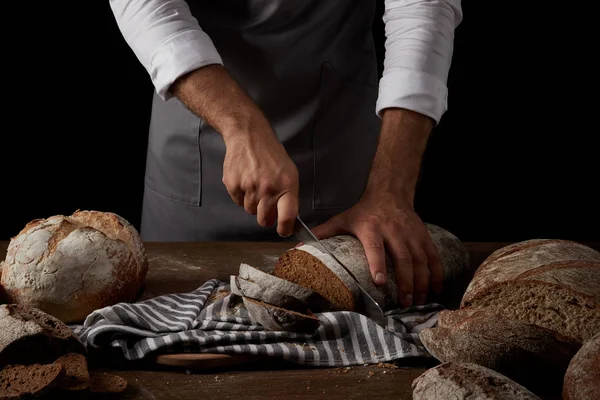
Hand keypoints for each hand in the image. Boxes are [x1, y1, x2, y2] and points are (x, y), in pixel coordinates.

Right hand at [222, 127, 298, 236]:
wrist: (249, 136)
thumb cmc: (271, 156)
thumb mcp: (289, 173)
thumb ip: (288, 197)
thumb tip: (285, 220)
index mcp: (286, 185)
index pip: (287, 216)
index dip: (285, 229)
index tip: (284, 231)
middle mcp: (267, 188)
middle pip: (264, 219)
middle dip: (265, 216)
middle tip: (265, 202)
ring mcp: (249, 187)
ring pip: (250, 211)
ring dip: (252, 203)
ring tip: (255, 184)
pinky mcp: (233, 185)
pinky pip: (238, 201)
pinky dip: (241, 195)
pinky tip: (245, 179)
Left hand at [310, 193, 442, 307]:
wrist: (390, 192)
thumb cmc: (364, 211)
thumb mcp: (343, 219)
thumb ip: (323, 234)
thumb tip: (296, 246)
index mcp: (371, 227)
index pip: (375, 247)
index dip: (378, 264)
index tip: (379, 282)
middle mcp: (393, 230)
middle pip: (402, 258)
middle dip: (405, 282)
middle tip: (404, 302)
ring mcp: (410, 233)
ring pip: (420, 259)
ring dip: (421, 282)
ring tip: (418, 301)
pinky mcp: (423, 234)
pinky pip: (433, 255)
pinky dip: (437, 272)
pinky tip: (436, 288)